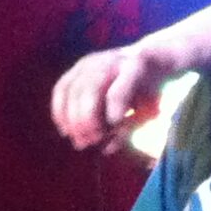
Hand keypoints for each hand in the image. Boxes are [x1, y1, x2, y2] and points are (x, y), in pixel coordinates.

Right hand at [51, 41, 176, 150]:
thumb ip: (131, 128)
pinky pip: (61, 89)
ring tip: (79, 141)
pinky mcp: (77, 67)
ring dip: (71, 119)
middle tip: (89, 142)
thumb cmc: (150, 93)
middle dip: (86, 119)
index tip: (110, 135)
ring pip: (71, 90)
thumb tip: (105, 149)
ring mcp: (91, 62)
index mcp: (136, 68)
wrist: (147, 61)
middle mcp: (110, 61)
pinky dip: (60, 111)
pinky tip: (66, 130)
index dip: (111, 115)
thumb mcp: (150, 111)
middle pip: (90, 89)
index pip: (118, 93)